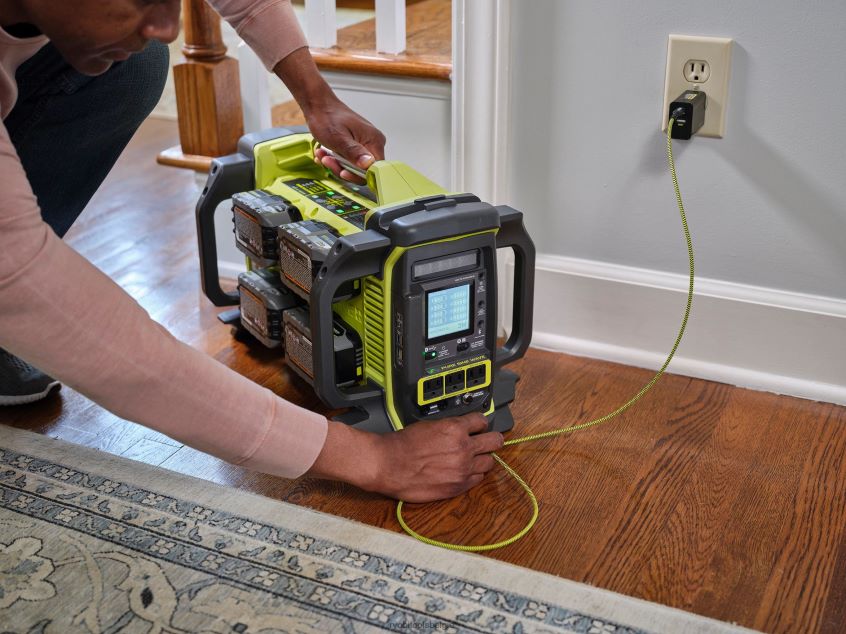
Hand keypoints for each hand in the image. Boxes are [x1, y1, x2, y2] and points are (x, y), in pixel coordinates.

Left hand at [272, 47, 384, 183]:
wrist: (318, 106)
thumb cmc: (327, 117)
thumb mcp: (339, 138)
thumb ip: (354, 153)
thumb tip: (368, 164)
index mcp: (374, 141)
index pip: (374, 169)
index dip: (358, 175)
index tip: (343, 172)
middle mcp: (373, 143)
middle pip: (363, 170)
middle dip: (343, 169)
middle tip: (328, 161)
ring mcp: (365, 144)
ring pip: (354, 167)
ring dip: (336, 164)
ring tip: (324, 155)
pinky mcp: (357, 146)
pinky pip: (349, 161)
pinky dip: (336, 160)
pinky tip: (325, 153)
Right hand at [371, 413, 503, 501]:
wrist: (388, 465)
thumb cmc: (403, 445)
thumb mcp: (429, 425)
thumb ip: (450, 427)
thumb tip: (462, 429)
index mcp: (455, 429)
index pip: (482, 421)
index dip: (480, 424)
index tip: (479, 427)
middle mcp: (463, 448)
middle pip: (495, 441)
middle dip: (491, 439)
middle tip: (488, 441)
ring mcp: (463, 469)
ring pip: (490, 462)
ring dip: (483, 459)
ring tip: (474, 459)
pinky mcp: (458, 486)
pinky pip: (478, 479)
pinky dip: (474, 474)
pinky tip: (464, 471)